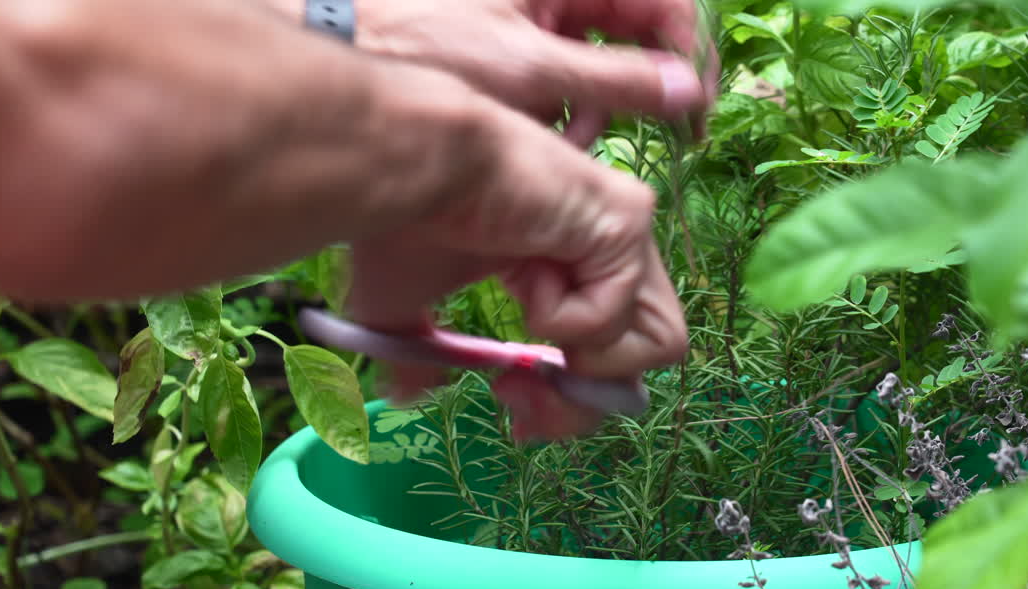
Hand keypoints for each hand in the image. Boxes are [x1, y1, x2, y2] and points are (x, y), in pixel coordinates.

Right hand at [347, 66, 689, 440]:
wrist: (410, 163)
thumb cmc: (406, 216)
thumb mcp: (405, 307)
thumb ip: (420, 355)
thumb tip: (407, 394)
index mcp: (575, 266)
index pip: (611, 355)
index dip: (571, 403)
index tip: (519, 420)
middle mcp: (612, 250)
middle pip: (644, 361)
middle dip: (578, 406)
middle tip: (518, 403)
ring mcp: (627, 233)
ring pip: (656, 344)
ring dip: (579, 362)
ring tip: (526, 334)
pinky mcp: (629, 221)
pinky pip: (614, 315)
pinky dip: (558, 314)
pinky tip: (524, 266)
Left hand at [352, 0, 717, 144]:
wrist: (333, 34)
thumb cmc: (422, 38)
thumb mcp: (528, 69)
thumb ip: (614, 80)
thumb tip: (686, 93)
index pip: (664, 1)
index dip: (689, 52)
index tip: (694, 108)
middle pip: (634, 33)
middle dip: (635, 87)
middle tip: (635, 132)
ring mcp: (534, 17)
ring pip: (598, 62)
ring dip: (594, 105)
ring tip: (564, 136)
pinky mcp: (512, 48)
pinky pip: (561, 79)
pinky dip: (561, 110)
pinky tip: (540, 135)